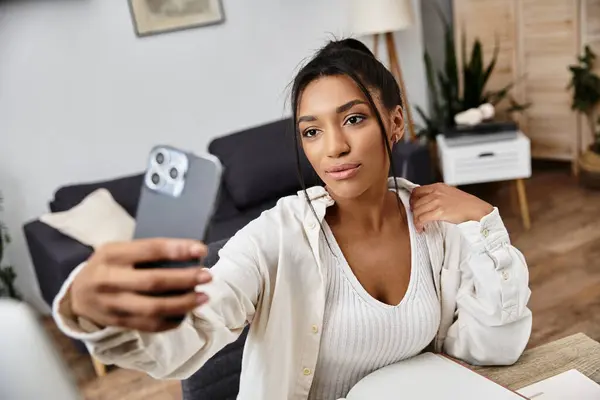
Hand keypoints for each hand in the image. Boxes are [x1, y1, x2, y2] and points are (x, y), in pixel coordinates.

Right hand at [70, 238, 211, 331]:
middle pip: (153, 281)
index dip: (177, 249)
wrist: (76, 294)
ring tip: (203, 297)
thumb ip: (145, 252)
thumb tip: (187, 253)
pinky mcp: (117, 323)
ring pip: (152, 308)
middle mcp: (109, 280)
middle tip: (207, 276)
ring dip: (183, 304)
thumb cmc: (107, 265)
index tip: (201, 249)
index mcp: (112, 254)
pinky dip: (170, 321)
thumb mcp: (117, 250)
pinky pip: (148, 326)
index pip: (150, 250)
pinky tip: (186, 313)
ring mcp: (112, 305)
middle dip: (185, 279)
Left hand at [409, 183, 493, 232]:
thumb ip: (438, 195)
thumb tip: (427, 201)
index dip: (412, 200)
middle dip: (413, 212)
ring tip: (419, 225)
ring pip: (417, 211)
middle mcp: (436, 192)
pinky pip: (422, 218)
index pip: (417, 191)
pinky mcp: (439, 212)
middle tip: (416, 218)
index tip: (412, 206)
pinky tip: (421, 228)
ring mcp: (437, 201)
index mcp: (438, 186)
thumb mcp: (450, 193)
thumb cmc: (467, 204)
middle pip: (415, 202)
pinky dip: (419, 224)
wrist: (477, 209)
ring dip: (415, 220)